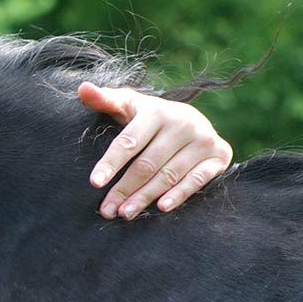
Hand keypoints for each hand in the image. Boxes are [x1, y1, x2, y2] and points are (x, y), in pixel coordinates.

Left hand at [79, 82, 232, 218]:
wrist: (189, 120)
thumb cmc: (147, 117)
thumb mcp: (127, 105)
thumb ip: (104, 100)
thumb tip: (83, 88)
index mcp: (156, 111)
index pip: (129, 141)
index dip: (111, 162)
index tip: (95, 182)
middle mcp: (183, 122)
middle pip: (147, 163)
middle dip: (125, 188)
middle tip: (107, 210)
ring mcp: (204, 138)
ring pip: (169, 174)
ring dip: (146, 197)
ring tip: (125, 213)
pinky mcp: (220, 154)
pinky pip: (198, 179)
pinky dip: (180, 194)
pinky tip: (162, 207)